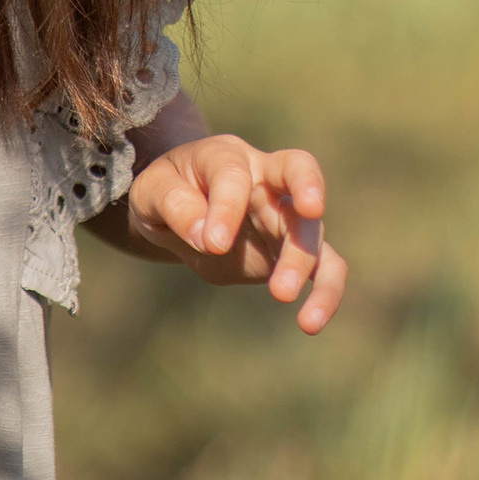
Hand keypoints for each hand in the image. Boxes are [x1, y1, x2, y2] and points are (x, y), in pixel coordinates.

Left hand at [126, 134, 346, 333]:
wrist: (179, 212)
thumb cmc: (166, 192)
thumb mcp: (151, 191)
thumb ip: (173, 203)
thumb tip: (207, 235)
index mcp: (225, 156)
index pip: (233, 173)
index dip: (226, 206)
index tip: (213, 243)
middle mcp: (264, 177)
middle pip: (297, 168)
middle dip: (308, 185)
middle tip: (312, 209)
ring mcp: (283, 214)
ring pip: (312, 227)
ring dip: (304, 259)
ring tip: (281, 295)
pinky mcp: (293, 252)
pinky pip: (326, 266)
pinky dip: (327, 291)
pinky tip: (310, 323)